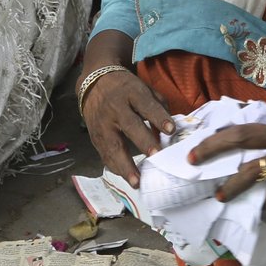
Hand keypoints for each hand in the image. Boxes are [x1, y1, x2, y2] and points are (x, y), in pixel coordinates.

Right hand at [82, 70, 173, 186]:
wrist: (94, 84)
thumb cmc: (126, 89)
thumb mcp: (144, 89)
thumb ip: (159, 108)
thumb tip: (169, 131)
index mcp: (131, 93)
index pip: (146, 105)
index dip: (159, 117)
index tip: (171, 130)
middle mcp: (116, 108)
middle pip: (129, 125)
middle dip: (143, 142)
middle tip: (156, 156)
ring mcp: (103, 123)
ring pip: (113, 145)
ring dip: (125, 166)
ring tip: (136, 182)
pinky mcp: (95, 136)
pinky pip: (104, 154)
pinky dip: (115, 167)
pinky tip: (125, 177)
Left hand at [191, 108, 265, 208]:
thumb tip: (237, 124)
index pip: (245, 120)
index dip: (220, 129)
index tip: (199, 141)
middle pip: (242, 137)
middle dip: (213, 147)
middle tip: (193, 159)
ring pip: (254, 171)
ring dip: (232, 185)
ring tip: (220, 195)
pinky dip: (260, 204)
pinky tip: (254, 210)